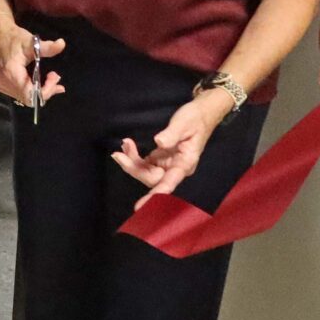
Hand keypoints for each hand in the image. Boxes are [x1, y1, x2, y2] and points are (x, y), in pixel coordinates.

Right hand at [0, 19, 65, 109]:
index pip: (30, 94)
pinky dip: (33, 91)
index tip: (54, 76)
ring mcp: (3, 86)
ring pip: (26, 99)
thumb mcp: (31, 41)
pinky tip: (41, 82)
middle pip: (30, 99)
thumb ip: (47, 47)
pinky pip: (21, 95)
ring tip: (51, 79)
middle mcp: (5, 83)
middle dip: (46, 91)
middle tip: (56, 77)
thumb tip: (61, 44)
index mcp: (12, 73)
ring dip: (41, 91)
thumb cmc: (14, 38)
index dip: (46, 91)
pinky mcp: (3, 86)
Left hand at [112, 91, 230, 200]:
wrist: (201, 113)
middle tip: (118, 154)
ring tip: (124, 144)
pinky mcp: (161, 158)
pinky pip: (145, 164)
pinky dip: (134, 156)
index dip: (155, 194)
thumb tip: (159, 142)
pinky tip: (128, 146)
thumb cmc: (196, 119)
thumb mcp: (184, 123)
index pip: (169, 182)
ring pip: (146, 172)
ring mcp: (167, 164)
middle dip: (134, 168)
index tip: (141, 206)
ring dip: (132, 161)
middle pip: (152, 178)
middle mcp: (175, 168)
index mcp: (185, 164)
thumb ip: (172, 134)